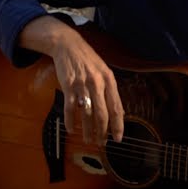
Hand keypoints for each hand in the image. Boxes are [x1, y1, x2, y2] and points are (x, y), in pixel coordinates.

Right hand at [19, 16, 123, 144]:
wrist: (67, 44)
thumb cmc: (87, 59)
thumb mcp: (104, 71)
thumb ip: (111, 91)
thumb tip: (119, 112)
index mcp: (109, 80)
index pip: (116, 107)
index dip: (118, 125)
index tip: (118, 138)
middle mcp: (97, 83)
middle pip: (102, 114)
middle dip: (102, 132)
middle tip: (101, 143)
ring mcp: (82, 85)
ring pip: (87, 114)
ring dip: (88, 130)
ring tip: (88, 140)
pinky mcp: (68, 86)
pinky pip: (70, 108)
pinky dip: (70, 121)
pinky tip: (71, 129)